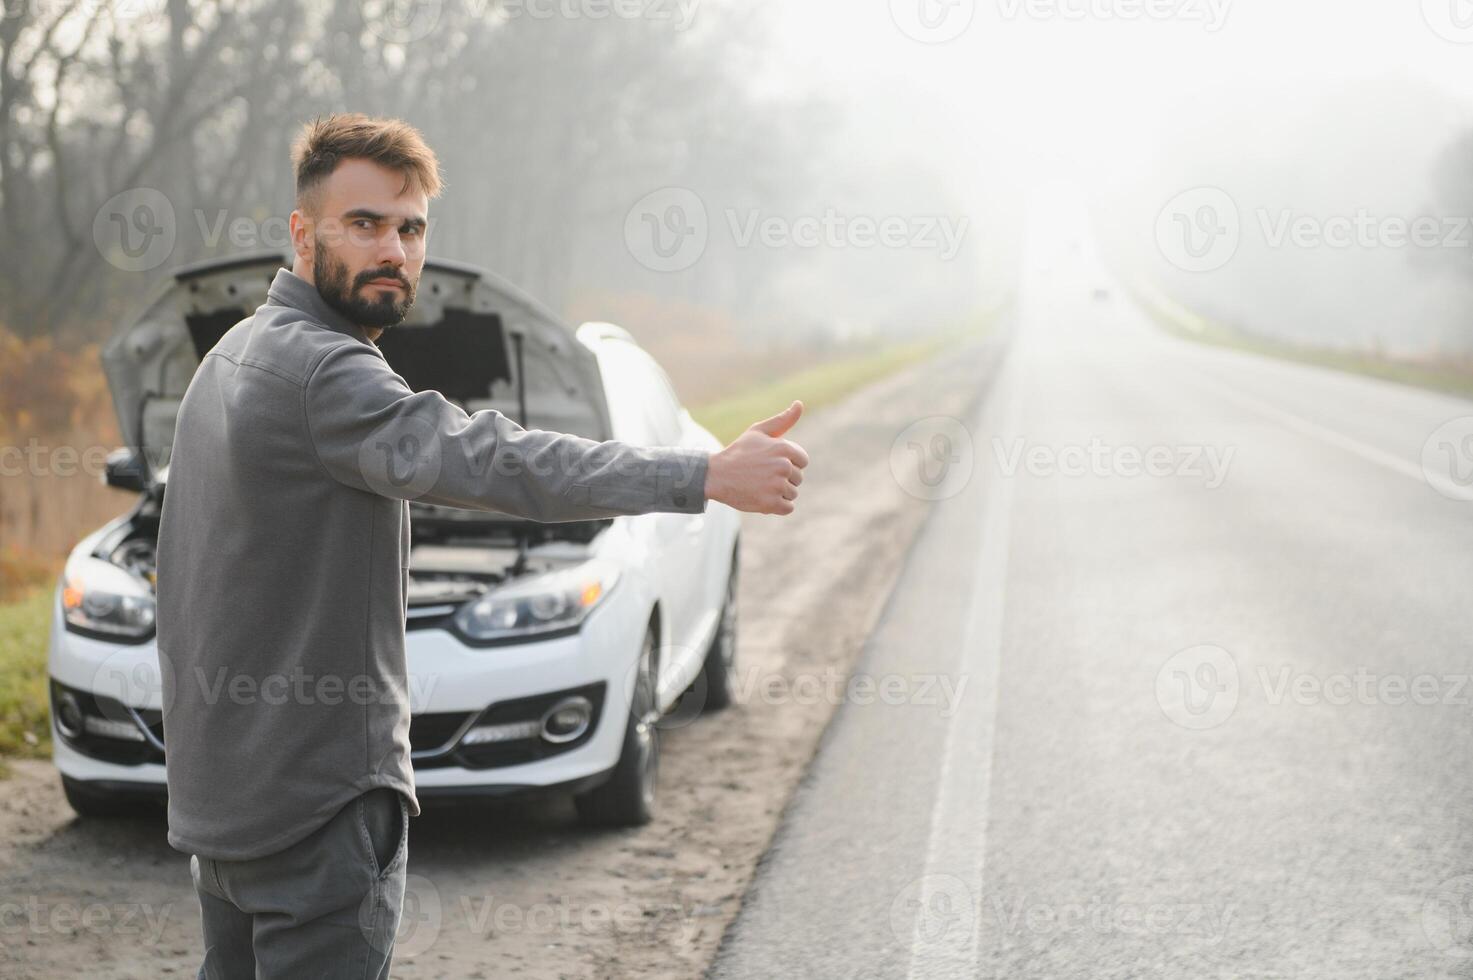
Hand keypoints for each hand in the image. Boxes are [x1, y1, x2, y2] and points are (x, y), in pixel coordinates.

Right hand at [705, 400, 808, 514]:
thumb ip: (782, 420)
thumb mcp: (758, 431)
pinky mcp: (771, 503)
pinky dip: (776, 506)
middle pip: (798, 479)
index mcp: (784, 448)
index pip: (803, 461)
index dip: (788, 463)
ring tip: (760, 486)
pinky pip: (787, 508)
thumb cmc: (739, 452)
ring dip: (779, 493)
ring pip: (792, 494)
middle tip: (761, 475)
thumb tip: (799, 404)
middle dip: (783, 479)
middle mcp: (783, 466)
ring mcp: (777, 486)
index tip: (770, 463)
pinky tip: (761, 497)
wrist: (716, 475)